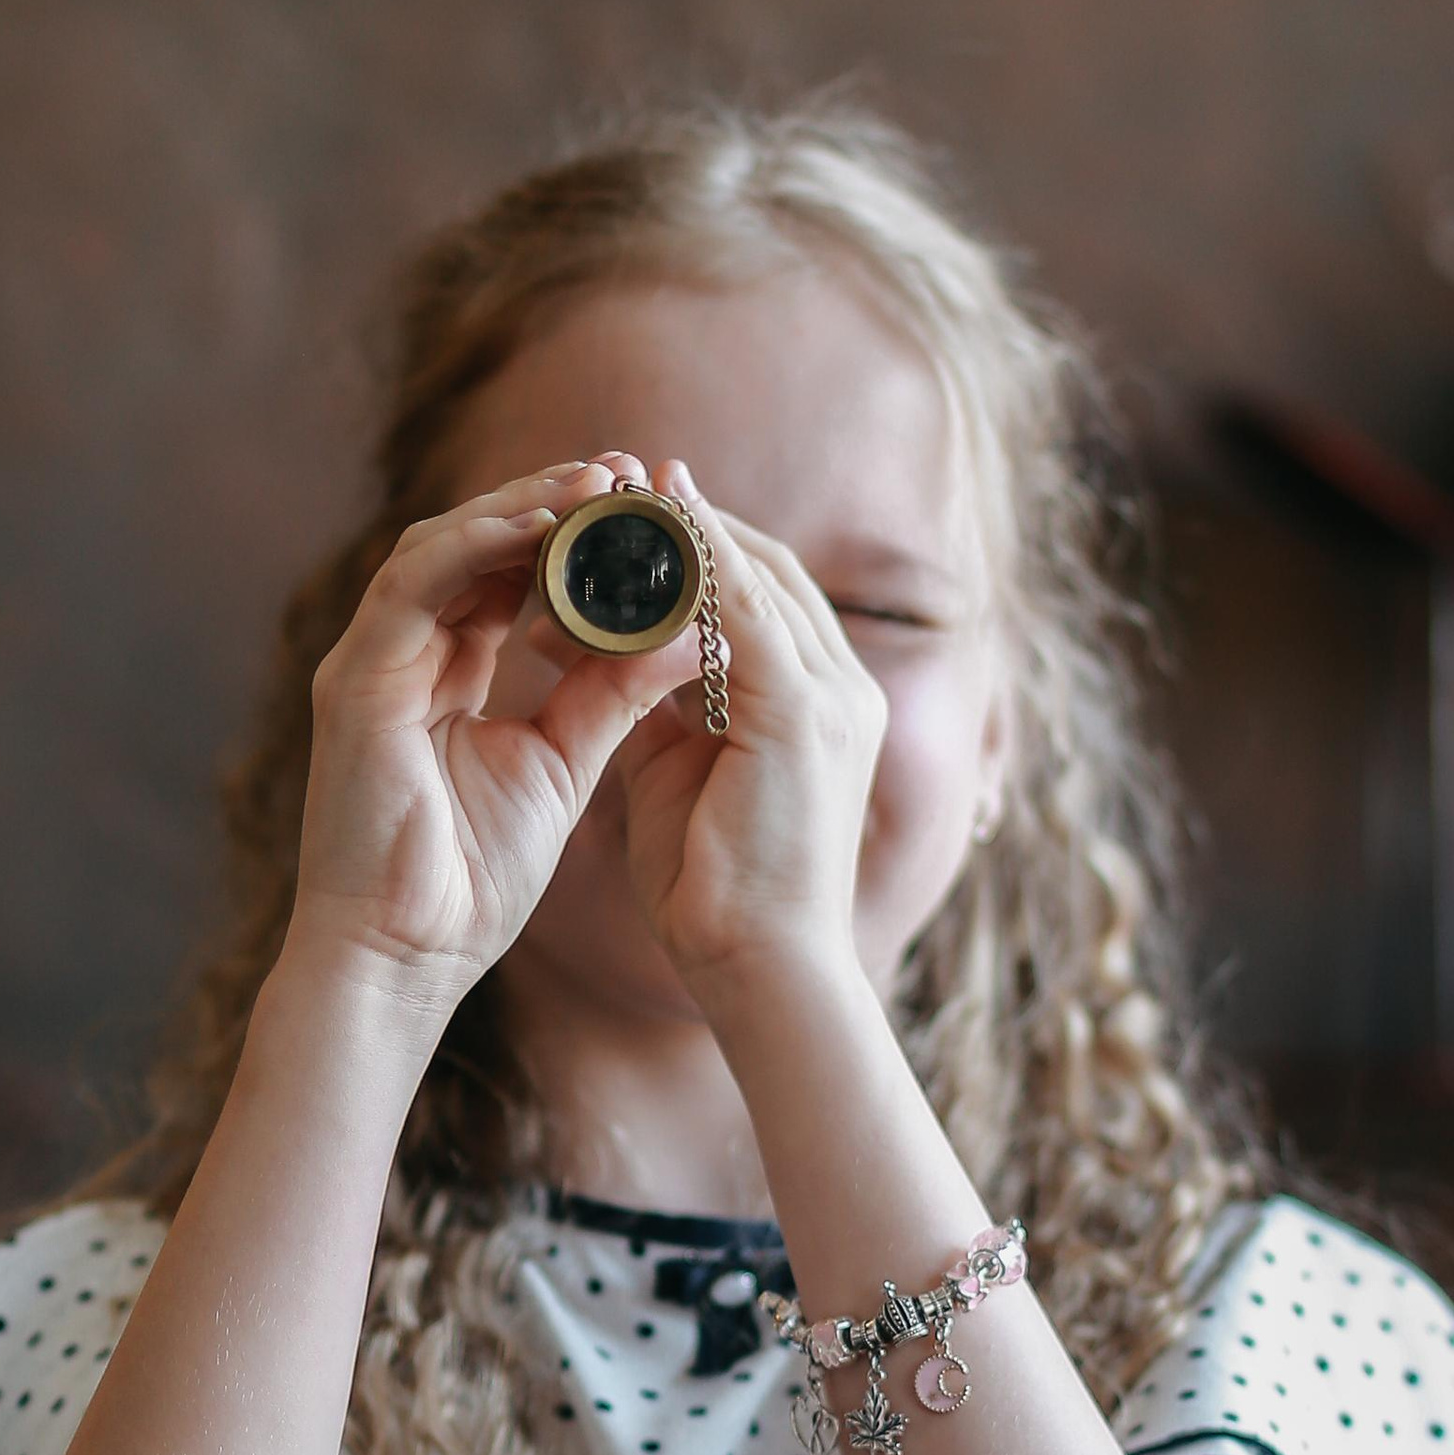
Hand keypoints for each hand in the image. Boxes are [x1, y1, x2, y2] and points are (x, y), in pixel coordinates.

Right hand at [289, 456, 688, 1003]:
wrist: (405, 958)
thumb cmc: (472, 879)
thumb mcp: (564, 764)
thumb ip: (612, 691)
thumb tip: (689, 628)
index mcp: (446, 673)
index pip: (507, 576)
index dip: (572, 535)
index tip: (645, 507)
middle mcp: (402, 655)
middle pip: (473, 544)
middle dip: (549, 499)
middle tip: (627, 470)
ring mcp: (370, 663)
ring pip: (440, 546)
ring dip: (518, 505)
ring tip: (599, 481)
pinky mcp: (353, 682)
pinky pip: (412, 584)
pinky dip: (474, 544)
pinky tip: (538, 523)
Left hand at [616, 460, 886, 1013]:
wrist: (760, 970)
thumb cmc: (718, 893)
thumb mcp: (681, 777)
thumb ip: (662, 708)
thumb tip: (609, 655)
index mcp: (822, 706)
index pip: (762, 596)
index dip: (698, 548)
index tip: (625, 516)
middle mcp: (844, 688)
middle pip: (766, 570)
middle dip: (689, 522)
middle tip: (610, 485)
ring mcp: (834, 696)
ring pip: (756, 576)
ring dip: (685, 527)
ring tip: (614, 491)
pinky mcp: (805, 713)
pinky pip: (745, 610)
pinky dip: (697, 560)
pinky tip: (644, 525)